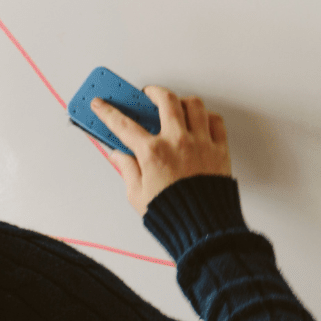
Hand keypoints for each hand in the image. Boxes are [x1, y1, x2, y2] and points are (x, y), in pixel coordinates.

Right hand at [90, 86, 231, 213]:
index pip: (123, 125)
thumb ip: (127, 170)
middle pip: (165, 100)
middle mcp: (177, 142)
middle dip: (153, 92)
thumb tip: (119, 156)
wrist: (204, 228)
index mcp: (153, 153)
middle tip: (147, 94)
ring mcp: (200, 143)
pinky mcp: (219, 150)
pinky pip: (215, 121)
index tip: (101, 104)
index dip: (108, 112)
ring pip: (194, 105)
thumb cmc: (173, 215)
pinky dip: (207, 117)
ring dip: (182, 101)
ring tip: (175, 105)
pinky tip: (200, 120)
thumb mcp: (138, 196)